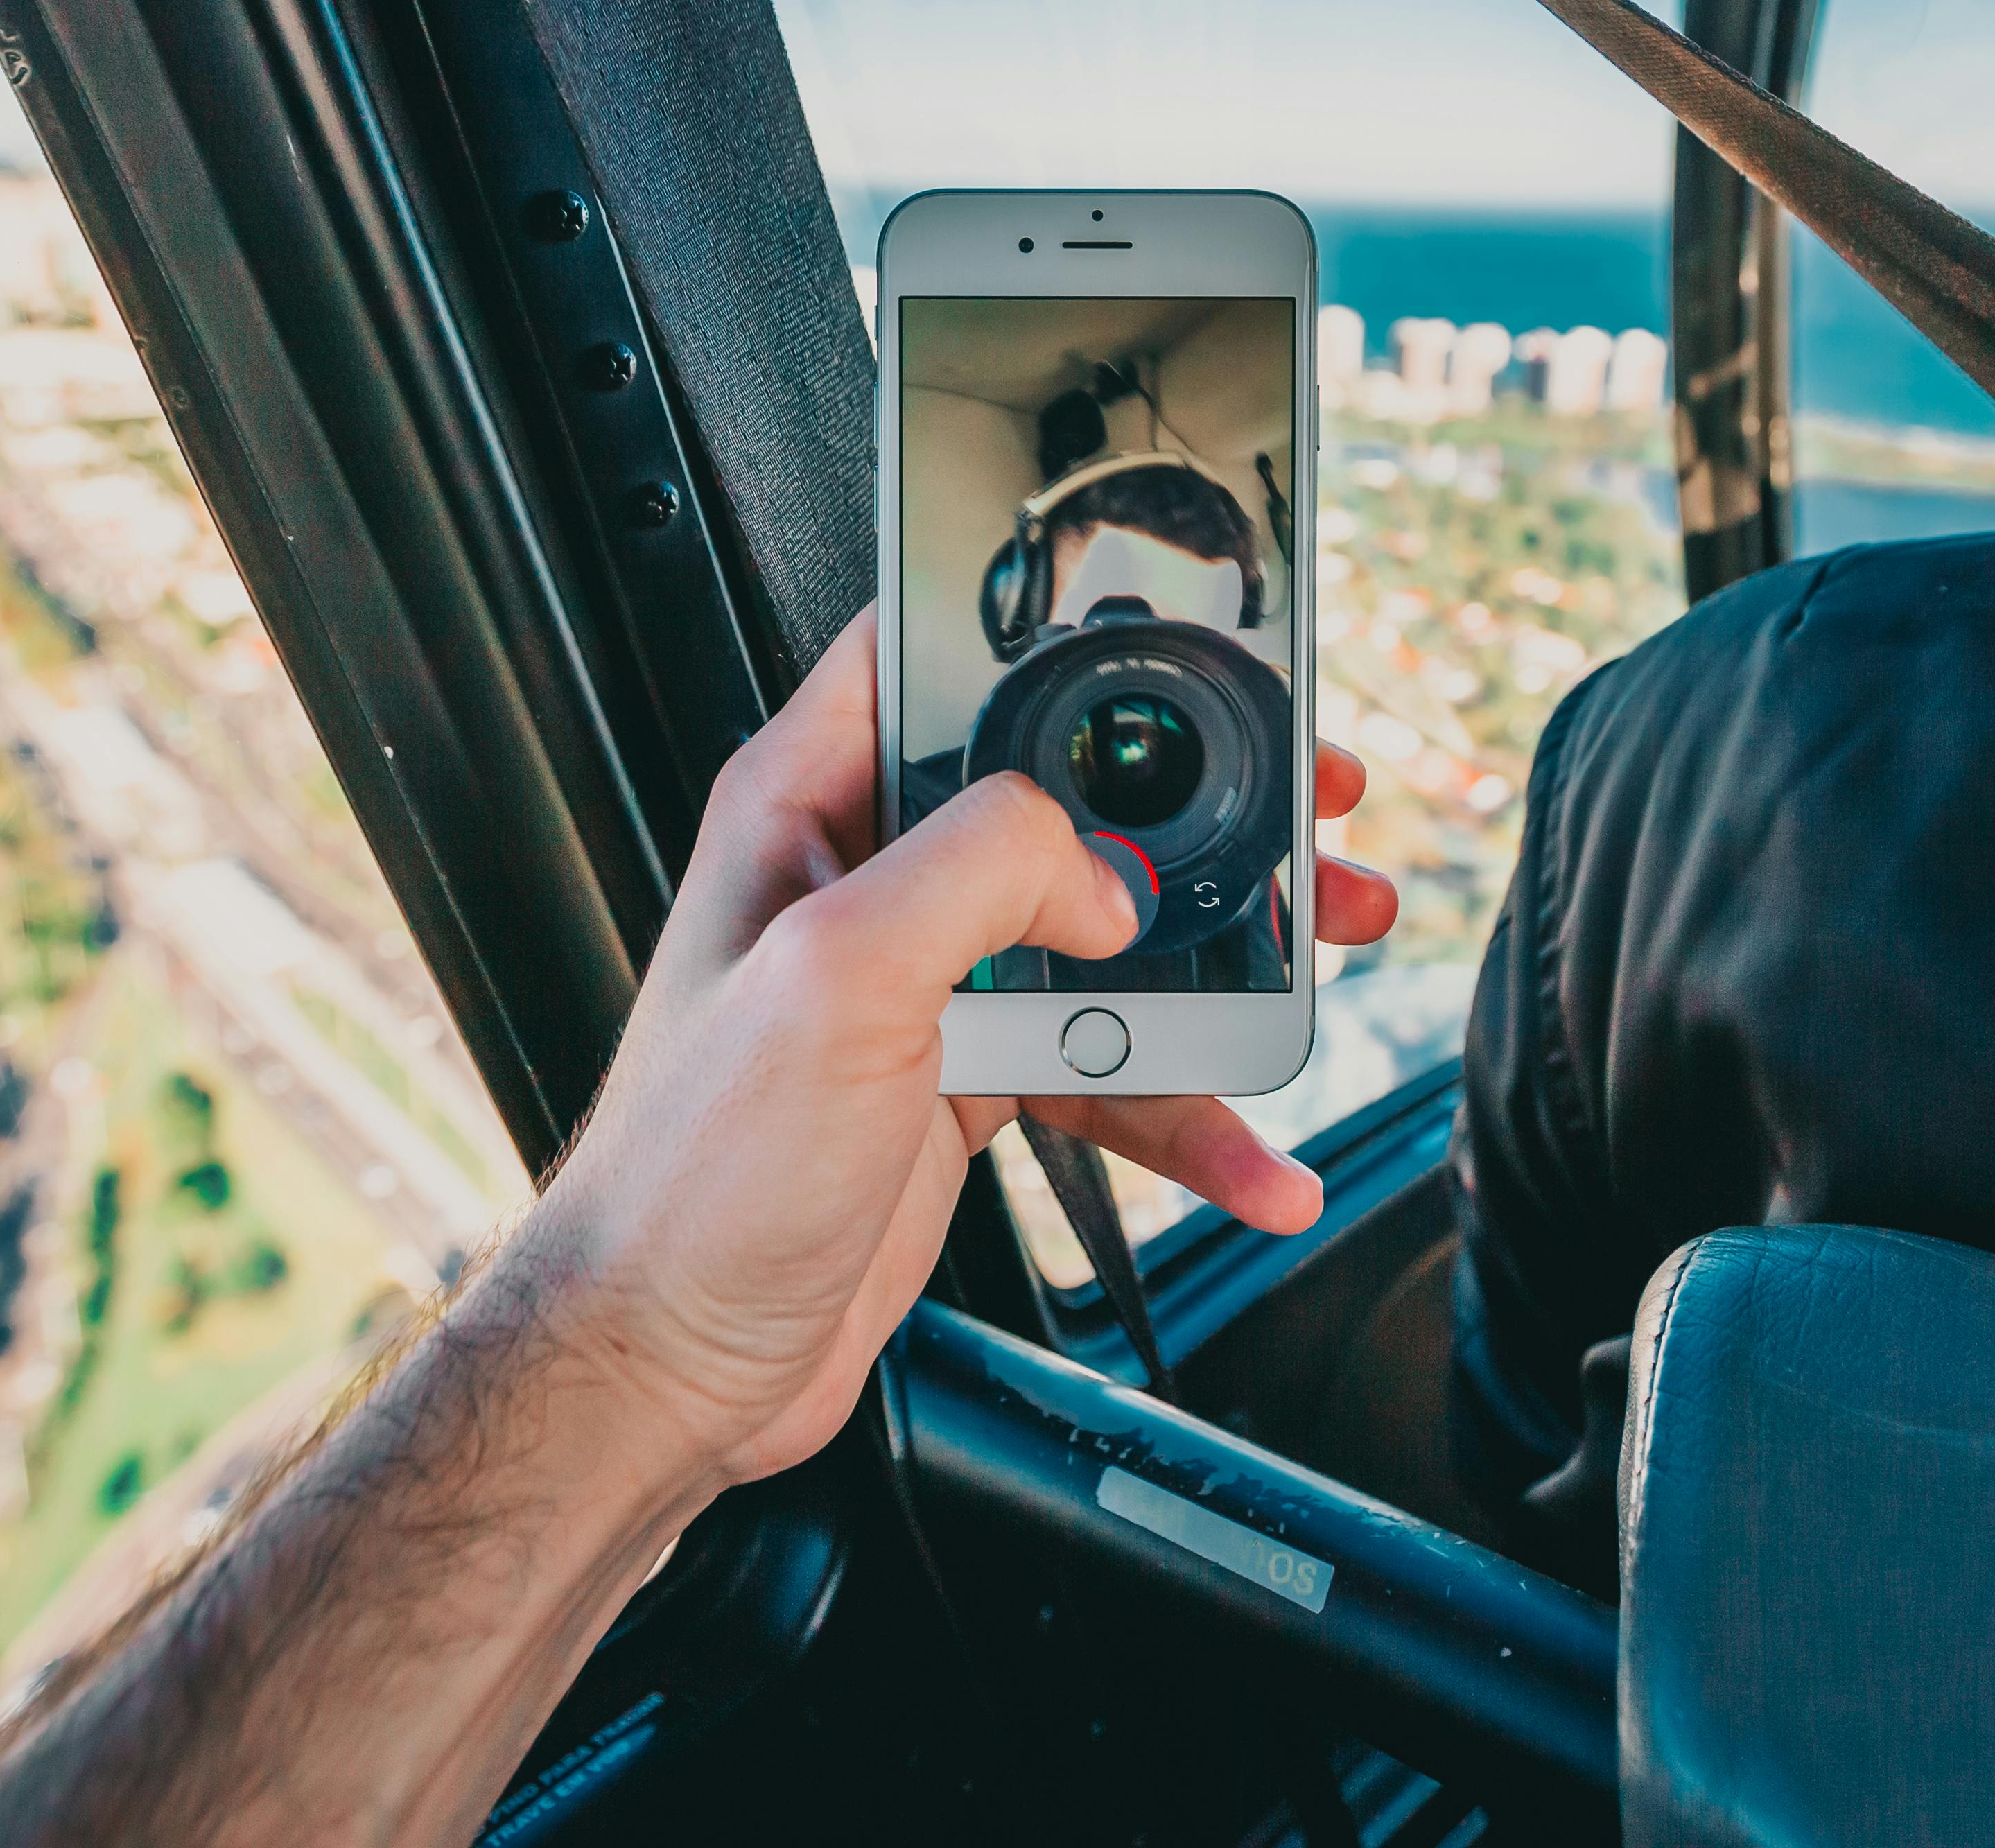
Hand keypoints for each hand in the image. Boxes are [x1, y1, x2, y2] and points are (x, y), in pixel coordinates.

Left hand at [512, 609, 1396, 1489]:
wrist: (668, 1362)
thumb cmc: (693, 1179)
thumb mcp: (839, 974)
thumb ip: (980, 868)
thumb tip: (1100, 868)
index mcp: (813, 802)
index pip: (934, 649)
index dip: (1055, 632)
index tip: (1175, 641)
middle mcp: (872, 879)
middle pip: (1068, 797)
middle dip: (1203, 809)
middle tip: (1310, 807)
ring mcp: (924, 984)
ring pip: (1110, 937)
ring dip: (1230, 960)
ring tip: (1326, 957)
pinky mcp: (963, 1081)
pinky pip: (1109, 1066)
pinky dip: (1190, 1109)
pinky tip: (1251, 1153)